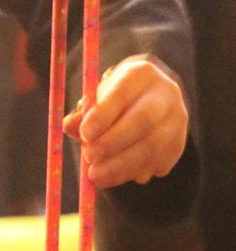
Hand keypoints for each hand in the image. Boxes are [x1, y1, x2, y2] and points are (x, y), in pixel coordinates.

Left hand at [63, 54, 188, 188]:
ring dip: (122, 165)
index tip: (84, 135)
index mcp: (140, 74)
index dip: (103, 116)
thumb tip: (70, 126)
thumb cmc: (117, 98)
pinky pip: (160, 162)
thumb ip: (84, 112)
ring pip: (153, 146)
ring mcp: (178, 118)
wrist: (151, 98)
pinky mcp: (180, 142)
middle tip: (89, 158)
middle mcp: (165, 93)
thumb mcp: (99, 97)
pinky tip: (118, 176)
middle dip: (113, 143)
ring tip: (97, 176)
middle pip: (143, 120)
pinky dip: (136, 172)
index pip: (122, 93)